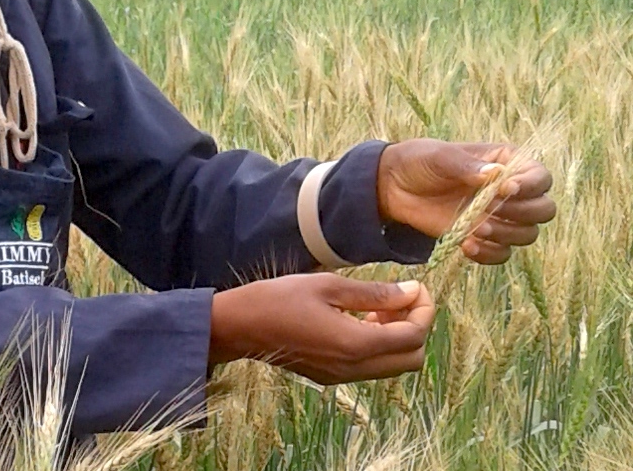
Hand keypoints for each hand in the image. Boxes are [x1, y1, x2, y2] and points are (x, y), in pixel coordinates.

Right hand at [209, 273, 433, 384]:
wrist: (238, 326)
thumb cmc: (278, 299)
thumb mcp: (327, 286)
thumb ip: (373, 293)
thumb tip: (410, 292)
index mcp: (355, 345)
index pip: (413, 336)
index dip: (423, 310)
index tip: (417, 287)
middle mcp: (354, 368)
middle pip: (411, 359)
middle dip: (416, 327)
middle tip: (402, 298)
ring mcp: (341, 376)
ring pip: (392, 365)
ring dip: (397, 337)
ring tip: (380, 306)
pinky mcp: (330, 376)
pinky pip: (370, 367)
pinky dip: (378, 345)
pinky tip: (360, 319)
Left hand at [377, 139, 556, 263]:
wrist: (394, 187)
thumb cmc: (419, 162)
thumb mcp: (439, 157)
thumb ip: (466, 165)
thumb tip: (495, 174)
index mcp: (507, 163)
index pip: (541, 177)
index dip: (530, 186)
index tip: (505, 189)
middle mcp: (511, 191)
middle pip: (544, 209)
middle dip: (522, 213)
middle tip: (490, 209)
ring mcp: (500, 216)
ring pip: (528, 234)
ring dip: (506, 235)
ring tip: (475, 228)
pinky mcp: (485, 237)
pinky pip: (503, 253)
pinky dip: (490, 253)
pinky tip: (467, 245)